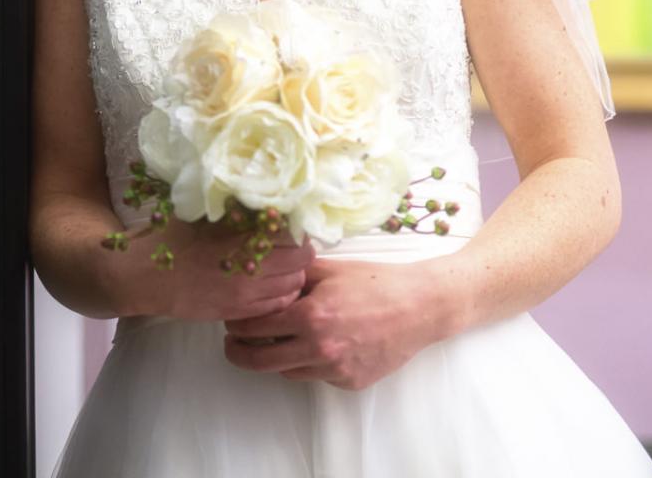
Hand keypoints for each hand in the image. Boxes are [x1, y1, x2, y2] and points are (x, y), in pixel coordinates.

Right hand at [114, 221, 314, 322]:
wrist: (144, 276)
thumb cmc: (170, 238)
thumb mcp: (201, 213)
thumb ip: (235, 208)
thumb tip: (267, 199)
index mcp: (239, 232)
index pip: (292, 230)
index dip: (295, 227)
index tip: (287, 225)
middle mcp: (248, 262)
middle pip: (301, 257)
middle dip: (299, 250)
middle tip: (287, 245)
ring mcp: (246, 290)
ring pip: (295, 283)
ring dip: (293, 273)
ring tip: (279, 266)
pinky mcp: (240, 310)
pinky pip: (279, 304)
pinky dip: (281, 294)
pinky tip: (268, 285)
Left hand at [222, 258, 454, 389]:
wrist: (420, 307)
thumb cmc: (375, 283)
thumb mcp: (328, 269)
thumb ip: (291, 274)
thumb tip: (260, 274)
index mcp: (309, 317)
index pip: (254, 328)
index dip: (236, 325)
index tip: (230, 322)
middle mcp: (319, 348)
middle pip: (260, 361)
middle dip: (239, 353)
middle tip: (232, 345)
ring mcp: (335, 369)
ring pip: (287, 371)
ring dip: (274, 358)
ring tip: (271, 342)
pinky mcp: (350, 382)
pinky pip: (315, 376)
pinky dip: (307, 363)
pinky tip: (313, 345)